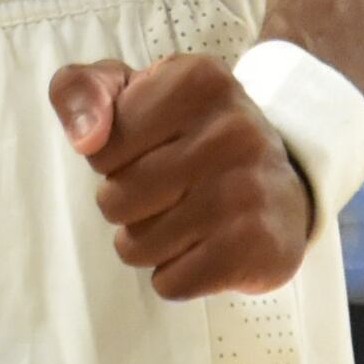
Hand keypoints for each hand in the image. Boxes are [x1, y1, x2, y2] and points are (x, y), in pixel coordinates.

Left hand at [50, 53, 314, 298]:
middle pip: (115, 200)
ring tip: (182, 220)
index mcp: (197, 79)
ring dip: (148, 244)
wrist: (282, 186)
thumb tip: (86, 138)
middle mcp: (231, 129)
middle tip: (165, 191)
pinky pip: (171, 283)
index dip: (111, 158)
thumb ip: (81, 90)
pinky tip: (202, 249)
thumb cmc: (188, 135)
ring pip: (138, 247)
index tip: (149, 149)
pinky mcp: (258, 247)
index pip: (101, 149)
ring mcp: (247, 190)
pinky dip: (176, 276)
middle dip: (125, 205)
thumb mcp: (132, 92)